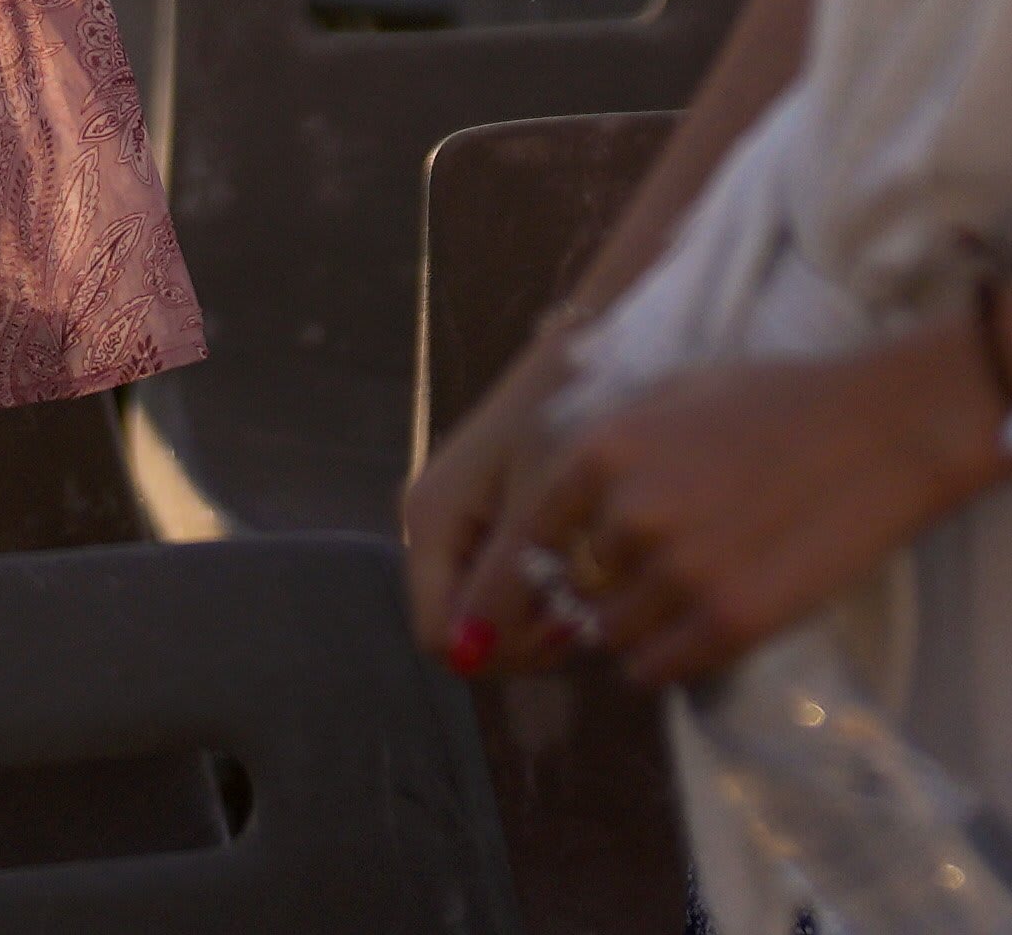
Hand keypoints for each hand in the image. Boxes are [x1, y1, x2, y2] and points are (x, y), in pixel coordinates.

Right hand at [401, 338, 570, 657]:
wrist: (578, 356)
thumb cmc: (560, 420)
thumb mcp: (540, 506)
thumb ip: (503, 582)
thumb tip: (466, 656)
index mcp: (428, 522)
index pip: (438, 635)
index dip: (494, 646)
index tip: (556, 624)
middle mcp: (428, 531)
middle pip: (459, 630)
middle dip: (519, 635)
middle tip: (579, 607)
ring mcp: (451, 528)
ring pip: (481, 613)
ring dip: (533, 616)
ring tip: (583, 581)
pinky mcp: (475, 524)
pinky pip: (495, 585)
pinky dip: (535, 592)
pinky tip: (573, 568)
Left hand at [442, 324, 1004, 691]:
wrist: (881, 429)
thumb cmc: (775, 404)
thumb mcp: (666, 402)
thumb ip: (601, 463)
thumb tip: (548, 529)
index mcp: (601, 452)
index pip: (517, 546)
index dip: (500, 591)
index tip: (489, 624)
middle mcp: (629, 515)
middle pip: (565, 597)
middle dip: (579, 603)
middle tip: (614, 595)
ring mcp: (681, 573)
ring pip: (608, 638)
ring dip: (625, 631)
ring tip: (671, 599)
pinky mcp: (732, 622)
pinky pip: (658, 669)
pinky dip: (664, 658)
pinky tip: (694, 625)